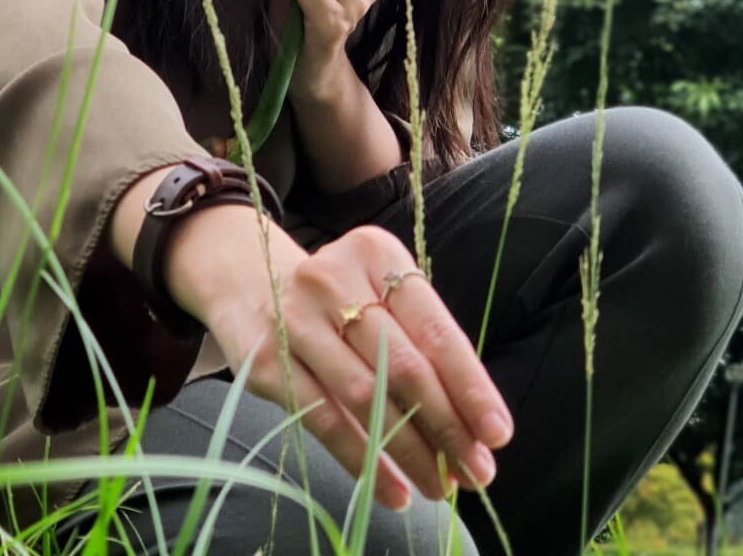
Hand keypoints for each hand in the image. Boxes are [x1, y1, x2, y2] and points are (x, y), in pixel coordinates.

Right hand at [186, 220, 514, 508]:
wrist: (244, 278)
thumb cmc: (334, 295)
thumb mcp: (375, 290)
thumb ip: (417, 340)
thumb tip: (472, 422)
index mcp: (373, 253)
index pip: (433, 327)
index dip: (469, 385)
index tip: (498, 432)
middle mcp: (332, 280)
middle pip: (402, 365)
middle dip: (447, 426)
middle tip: (478, 472)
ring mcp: (294, 319)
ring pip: (365, 396)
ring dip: (410, 450)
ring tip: (441, 487)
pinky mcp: (267, 360)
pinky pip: (323, 419)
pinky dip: (363, 461)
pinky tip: (393, 490)